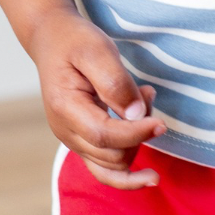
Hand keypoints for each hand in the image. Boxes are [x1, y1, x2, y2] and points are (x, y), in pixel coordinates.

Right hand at [28, 9, 166, 189]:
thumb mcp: (97, 50)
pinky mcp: (82, 141)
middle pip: (113, 154)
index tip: (161, 123)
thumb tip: (136, 116)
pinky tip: (148, 175)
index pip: (104, 136)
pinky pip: (106, 171)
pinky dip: (128, 171)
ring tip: (144, 101)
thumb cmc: (75, 42)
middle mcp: (65, 131)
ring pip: (114, 163)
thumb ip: (115, 82)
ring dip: (138, 141)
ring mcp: (72, 139)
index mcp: (65, 108)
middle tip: (148, 93)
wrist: (53, 40)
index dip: (136, 134)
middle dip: (140, 131)